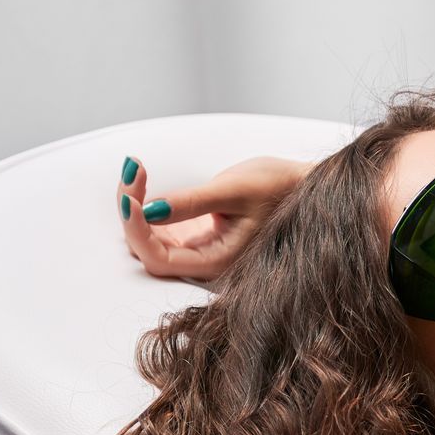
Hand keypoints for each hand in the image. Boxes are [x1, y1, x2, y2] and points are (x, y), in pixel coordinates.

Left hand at [115, 155, 309, 279]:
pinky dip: (146, 205)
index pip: (159, 259)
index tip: (131, 197)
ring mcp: (197, 248)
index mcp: (217, 261)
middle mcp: (204, 261)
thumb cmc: (279, 187)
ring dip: (136, 207)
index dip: (138, 231)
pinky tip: (143, 181)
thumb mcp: (234, 190)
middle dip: (132, 213)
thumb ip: (191, 203)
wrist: (302, 184)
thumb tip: (149, 211)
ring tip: (135, 173)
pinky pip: (157, 228)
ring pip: (148, 239)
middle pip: (147, 250)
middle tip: (133, 172)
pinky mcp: (194, 234)